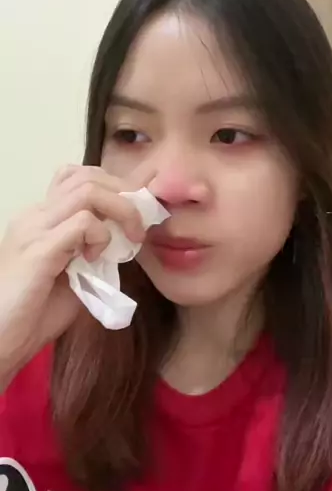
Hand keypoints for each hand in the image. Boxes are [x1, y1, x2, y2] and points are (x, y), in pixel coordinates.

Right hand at [0, 165, 145, 390]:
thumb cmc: (34, 314)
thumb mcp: (76, 276)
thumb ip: (96, 251)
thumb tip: (127, 239)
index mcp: (42, 218)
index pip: (79, 178)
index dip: (116, 188)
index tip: (138, 214)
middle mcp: (36, 215)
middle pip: (88, 175)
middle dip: (125, 194)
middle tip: (139, 226)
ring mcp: (34, 229)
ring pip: (88, 189)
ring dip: (120, 210)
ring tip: (128, 239)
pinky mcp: (38, 249)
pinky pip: (81, 221)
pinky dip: (100, 236)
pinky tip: (94, 259)